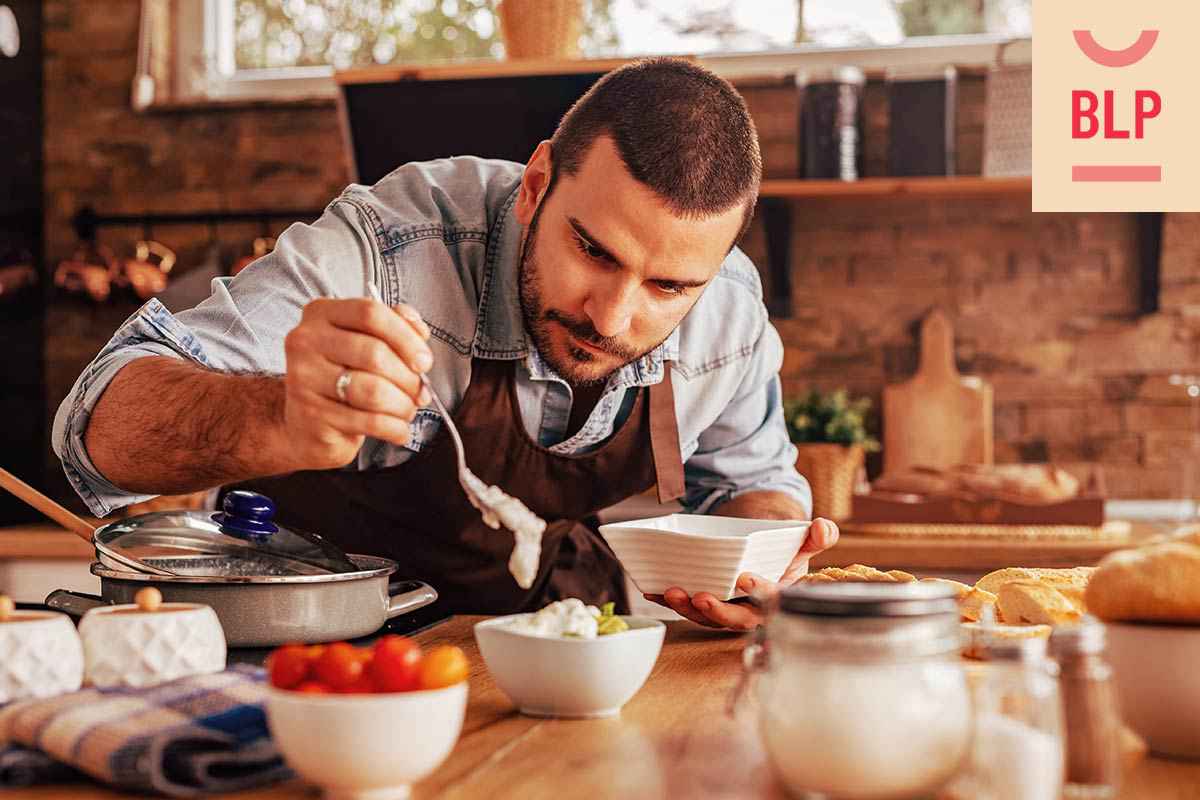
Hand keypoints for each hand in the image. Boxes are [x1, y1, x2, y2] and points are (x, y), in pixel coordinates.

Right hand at [281, 297, 432, 469]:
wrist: (305, 424)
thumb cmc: (341, 378)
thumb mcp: (364, 344)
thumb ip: (394, 327)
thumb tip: (420, 331)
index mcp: (321, 314)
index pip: (370, 313)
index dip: (406, 337)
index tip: (424, 360)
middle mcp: (306, 342)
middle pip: (375, 353)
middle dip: (409, 378)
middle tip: (420, 392)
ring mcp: (304, 379)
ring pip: (374, 390)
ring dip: (403, 405)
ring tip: (407, 410)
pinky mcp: (312, 415)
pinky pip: (369, 421)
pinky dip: (395, 428)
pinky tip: (398, 429)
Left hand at [643, 517, 839, 630]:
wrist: (763, 544)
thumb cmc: (785, 547)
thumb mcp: (803, 540)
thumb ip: (818, 536)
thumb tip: (823, 527)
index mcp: (780, 597)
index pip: (773, 601)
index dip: (761, 593)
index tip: (745, 578)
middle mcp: (752, 609)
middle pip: (735, 619)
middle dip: (717, 611)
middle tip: (700, 597)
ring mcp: (727, 607)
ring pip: (706, 617)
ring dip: (687, 608)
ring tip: (672, 591)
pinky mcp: (705, 602)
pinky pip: (686, 606)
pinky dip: (668, 599)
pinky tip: (651, 589)